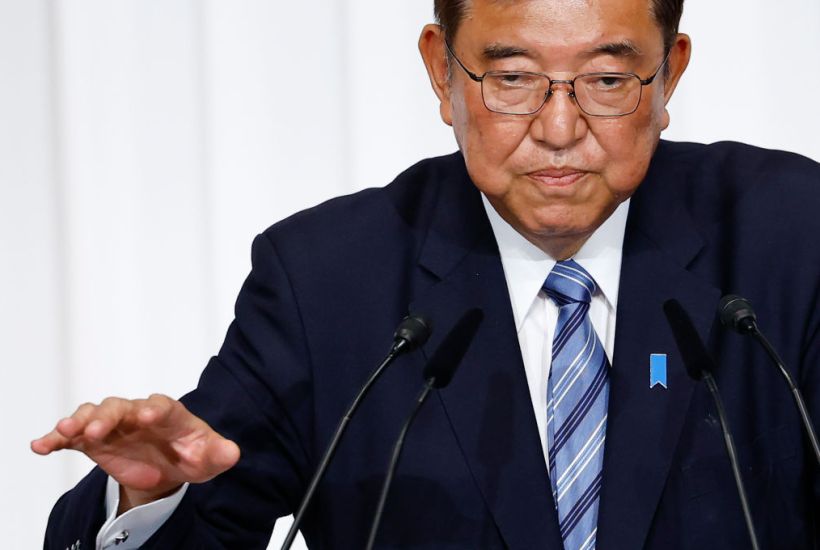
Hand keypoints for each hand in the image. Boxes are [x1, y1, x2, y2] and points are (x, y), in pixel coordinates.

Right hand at [31, 394, 239, 510]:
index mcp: (168, 413)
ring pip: (93, 415)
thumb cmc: (192, 454)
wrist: (172, 466)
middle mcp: (137, 414)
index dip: (155, 408)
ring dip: (78, 421)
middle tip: (96, 431)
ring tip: (64, 431)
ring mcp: (114, 425)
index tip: (148, 415)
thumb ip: (219, 453)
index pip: (161, 406)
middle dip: (108, 416)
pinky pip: (73, 436)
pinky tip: (40, 446)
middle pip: (120, 407)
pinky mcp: (95, 440)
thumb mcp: (208, 458)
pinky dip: (56, 439)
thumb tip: (233, 453)